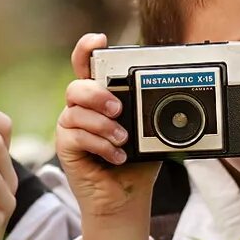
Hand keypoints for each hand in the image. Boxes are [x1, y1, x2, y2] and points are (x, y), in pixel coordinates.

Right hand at [55, 33, 159, 239]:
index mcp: (101, 98)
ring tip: (122, 139)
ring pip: (75, 110)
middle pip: (77, 86)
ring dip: (102, 124)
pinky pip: (76, 135)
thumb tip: (174, 102)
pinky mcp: (66, 147)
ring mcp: (71, 127)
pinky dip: (100, 144)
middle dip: (97, 94)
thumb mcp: (151, 134)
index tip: (99, 40)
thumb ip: (152, 114)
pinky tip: (116, 156)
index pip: (87, 66)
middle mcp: (83, 109)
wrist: (125, 200)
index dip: (87, 49)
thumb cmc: (137, 165)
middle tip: (119, 109)